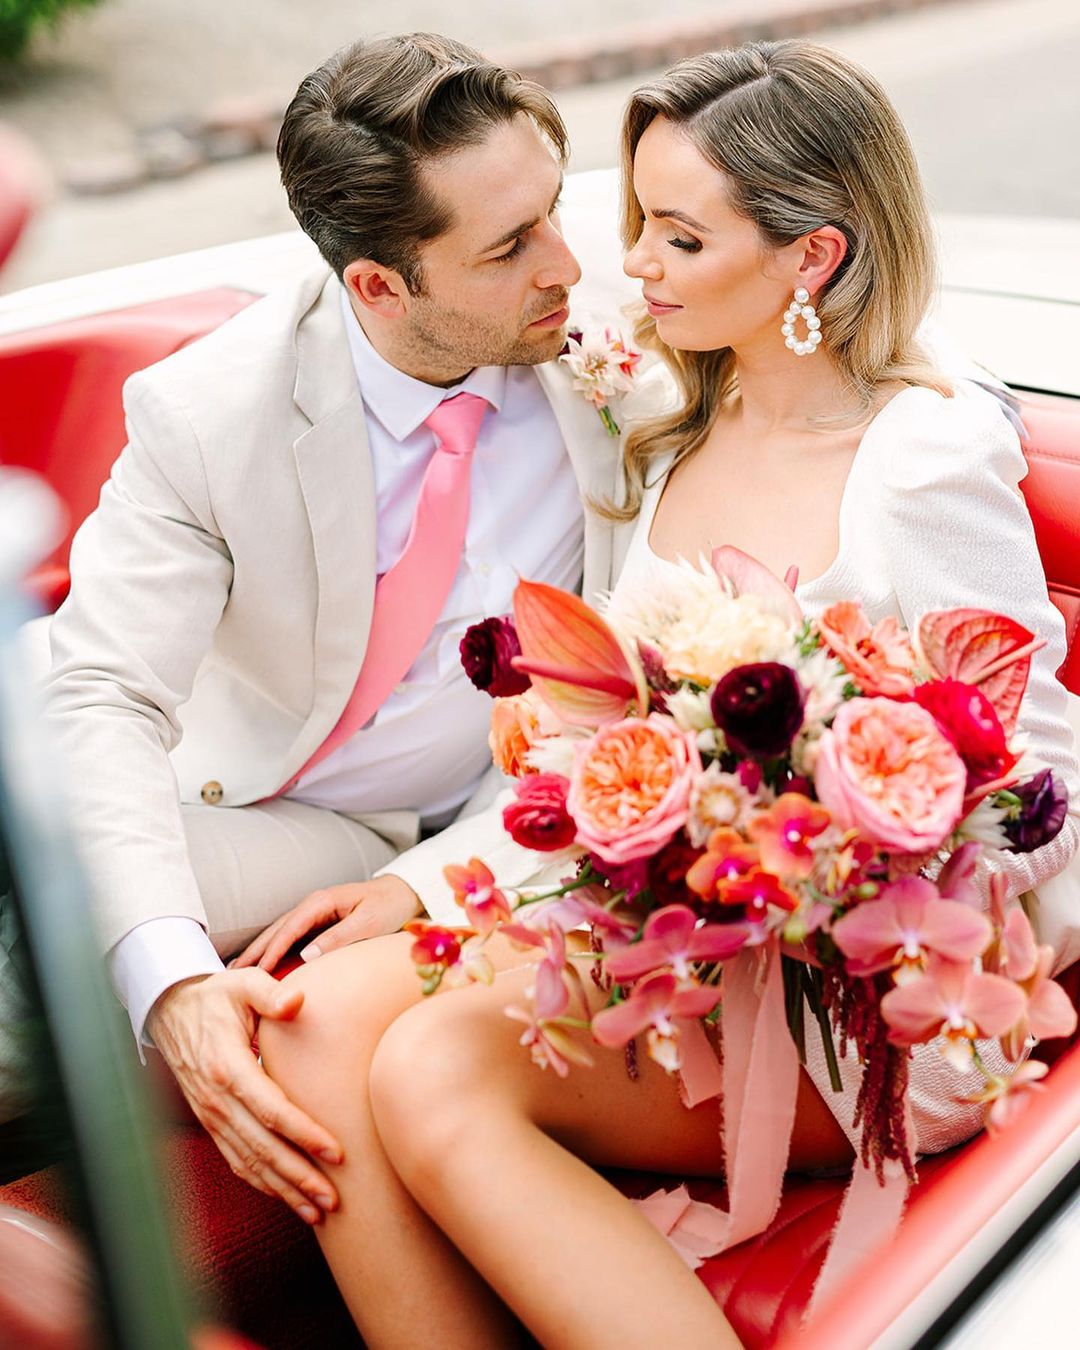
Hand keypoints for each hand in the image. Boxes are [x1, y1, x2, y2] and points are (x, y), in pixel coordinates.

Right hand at [146, 969, 342, 1224]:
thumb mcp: (241, 983)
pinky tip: (287, 1197)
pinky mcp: (211, 1122)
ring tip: (318, 1211)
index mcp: (226, 1066)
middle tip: (334, 1199)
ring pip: (249, 1162)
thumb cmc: (216, 996)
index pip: (270, 1109)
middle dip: (299, 1176)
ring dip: (284, 1189)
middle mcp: (216, 1099)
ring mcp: (211, 1115)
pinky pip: (237, 1160)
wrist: (171, 1011)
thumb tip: (297, 1001)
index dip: (303, 1134)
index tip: (337, 1152)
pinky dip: (262, 1183)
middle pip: (262, 1147)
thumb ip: (270, 993)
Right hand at [230, 875, 422, 972]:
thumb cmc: (388, 906)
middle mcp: (312, 906)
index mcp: (321, 902)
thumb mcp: (368, 923)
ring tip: (238, 973)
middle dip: (254, 951)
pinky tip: (264, 967)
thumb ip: (339, 937)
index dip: (271, 950)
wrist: (404, 894)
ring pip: (280, 935)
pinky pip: (291, 939)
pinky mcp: (318, 924)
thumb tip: (306, 957)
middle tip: (231, 975)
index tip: (255, 972)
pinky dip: (275, 952)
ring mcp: (313, 914)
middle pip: (276, 930)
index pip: (288, 929)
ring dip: (260, 953)